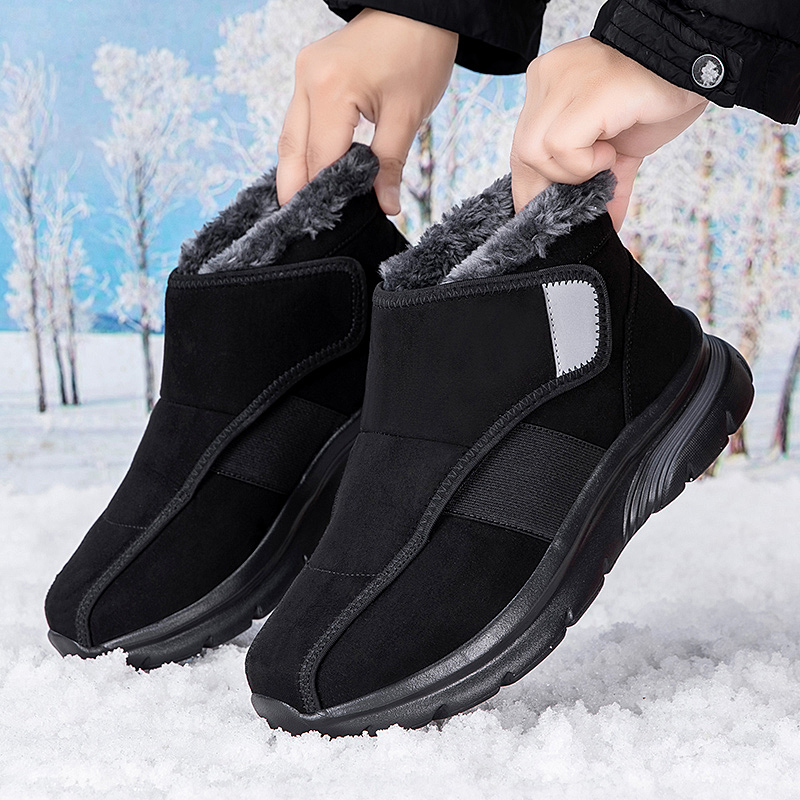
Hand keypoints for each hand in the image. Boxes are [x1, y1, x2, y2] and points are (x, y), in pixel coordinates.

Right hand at [277, 8, 457, 214]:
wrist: (418, 8)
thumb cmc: (418, 51)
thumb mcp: (409, 115)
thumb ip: (390, 165)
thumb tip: (385, 207)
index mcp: (331, 90)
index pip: (321, 159)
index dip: (326, 195)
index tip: (332, 224)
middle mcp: (307, 80)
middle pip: (293, 150)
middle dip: (298, 190)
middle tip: (300, 228)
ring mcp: (304, 74)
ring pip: (290, 136)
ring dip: (296, 171)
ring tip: (302, 208)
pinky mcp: (309, 73)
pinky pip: (299, 121)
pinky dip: (304, 149)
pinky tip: (309, 174)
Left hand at [511, 37, 706, 227]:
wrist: (696, 67)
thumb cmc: (655, 101)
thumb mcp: (616, 148)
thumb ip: (598, 180)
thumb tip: (601, 224)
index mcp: (547, 87)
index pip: (520, 148)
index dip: (533, 187)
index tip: (551, 212)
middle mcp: (548, 77)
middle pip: (522, 154)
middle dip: (554, 185)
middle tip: (594, 178)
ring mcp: (564, 79)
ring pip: (534, 151)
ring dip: (573, 172)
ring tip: (607, 157)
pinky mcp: (587, 91)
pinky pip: (560, 145)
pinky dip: (585, 163)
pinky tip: (611, 151)